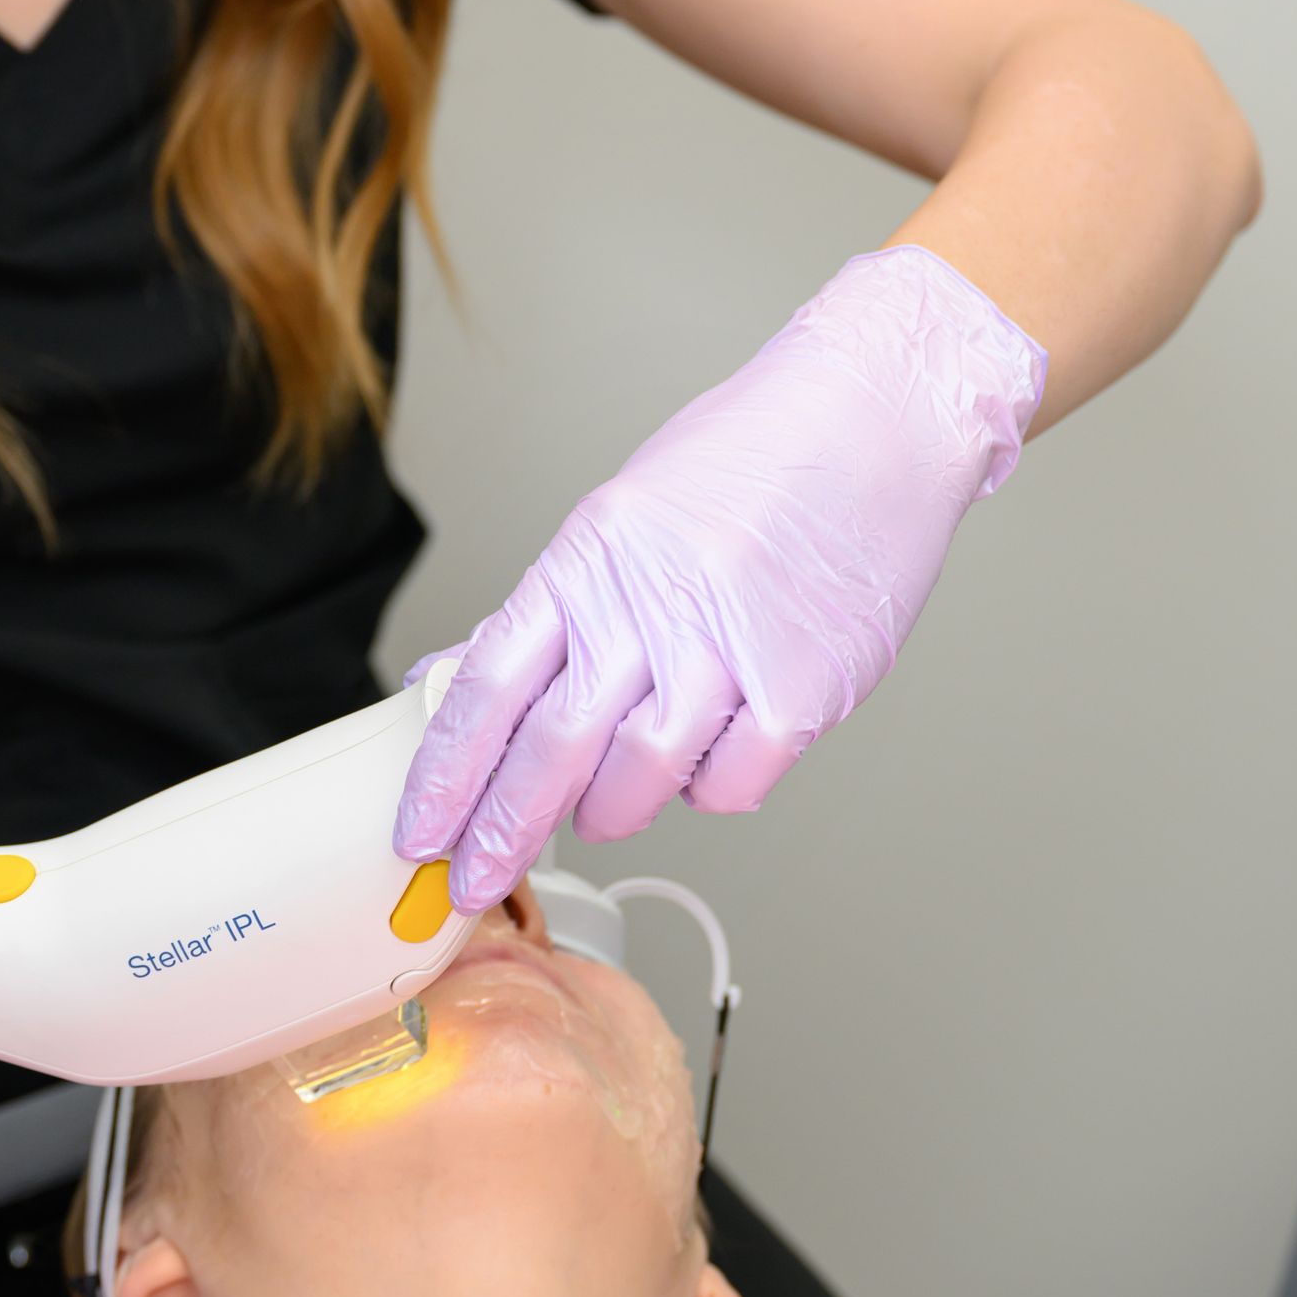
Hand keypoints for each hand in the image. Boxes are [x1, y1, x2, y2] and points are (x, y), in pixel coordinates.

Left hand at [394, 244, 1046, 908]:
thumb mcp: (621, 519)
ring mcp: (729, 650)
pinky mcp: (802, 689)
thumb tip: (458, 680)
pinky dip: (708, 790)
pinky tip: (706, 760)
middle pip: (550, 748)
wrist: (877, 416)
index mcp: (589, 560)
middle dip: (502, 831)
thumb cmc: (753, 459)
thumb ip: (552, 612)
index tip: (419, 831)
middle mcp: (650, 605)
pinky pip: (729, 785)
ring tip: (604, 806)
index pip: (488, 684)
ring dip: (608, 811)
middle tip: (475, 880)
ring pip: (637, 780)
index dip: (445, 773)